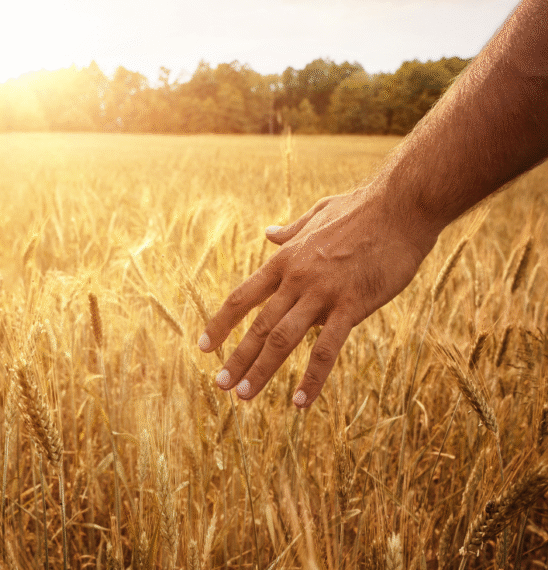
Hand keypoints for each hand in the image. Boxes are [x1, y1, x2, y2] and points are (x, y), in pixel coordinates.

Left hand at [198, 187, 437, 407]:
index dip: (221, 324)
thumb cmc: (363, 209)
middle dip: (236, 358)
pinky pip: (326, 349)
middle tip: (220, 385)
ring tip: (244, 396)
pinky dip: (311, 377)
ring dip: (261, 370)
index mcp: (285, 260)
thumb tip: (269, 233)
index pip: (243, 298)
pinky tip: (300, 402)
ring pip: (283, 339)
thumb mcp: (318, 215)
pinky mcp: (353, 305)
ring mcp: (323, 293)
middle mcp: (296, 279)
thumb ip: (292, 231)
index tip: (204, 346)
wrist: (403, 205)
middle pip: (259, 325)